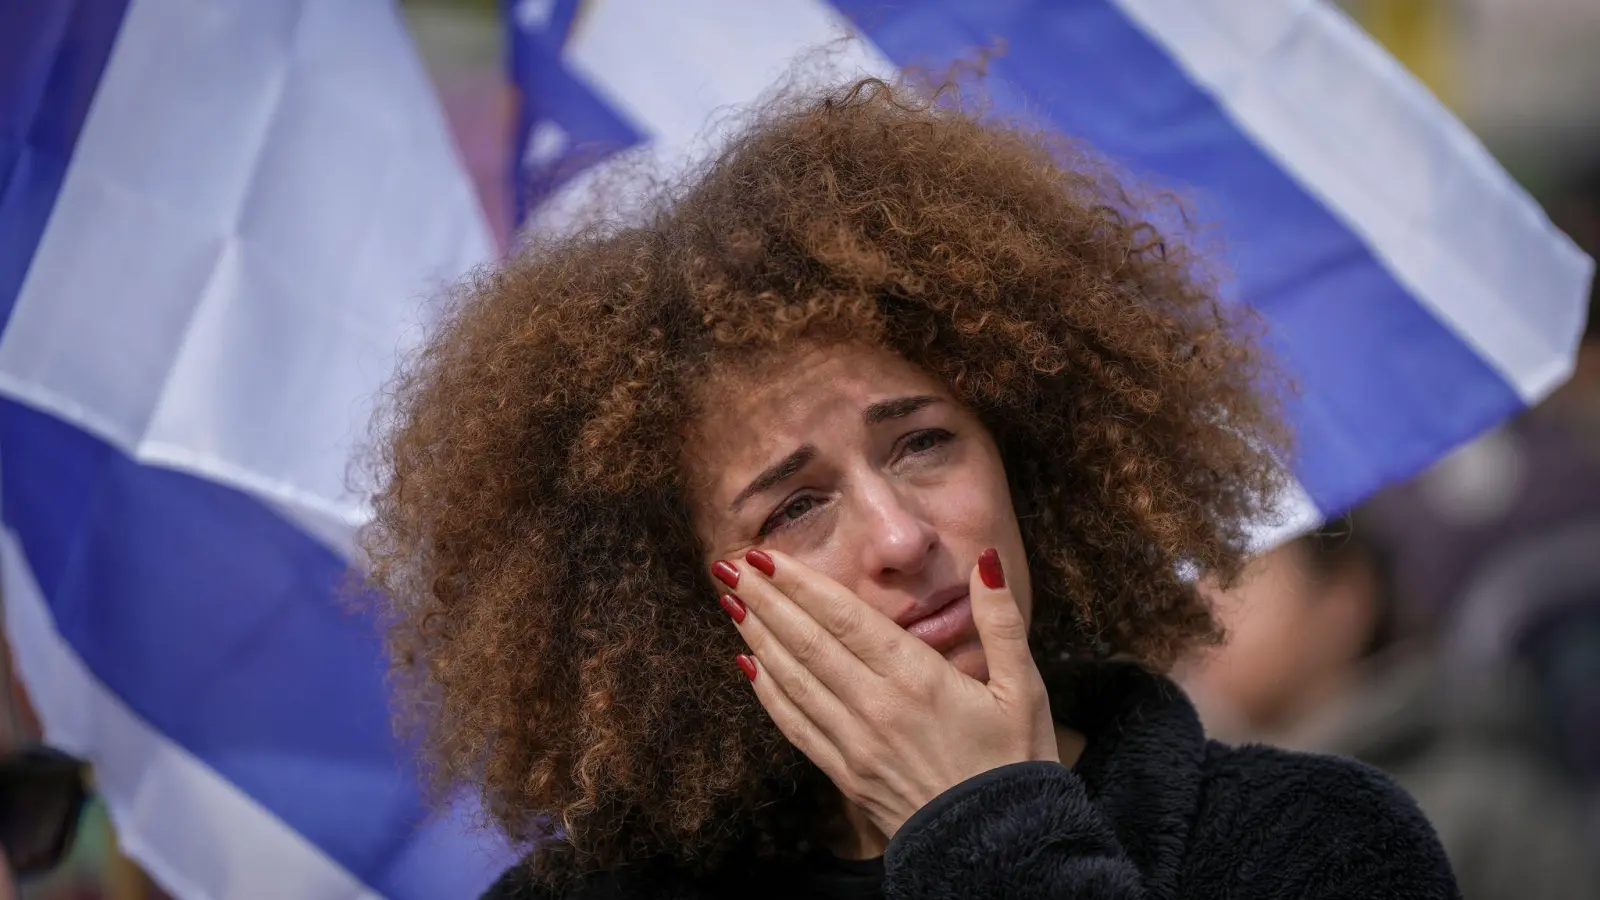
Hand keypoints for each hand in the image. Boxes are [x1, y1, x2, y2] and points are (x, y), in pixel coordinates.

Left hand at [710, 547, 1058, 838]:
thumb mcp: (1024, 687)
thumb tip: (986, 561)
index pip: (844, 618)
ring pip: (793, 680)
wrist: (1001, 848)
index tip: (766, 555)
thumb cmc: (1016, 763)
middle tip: (729, 565)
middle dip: (765, 600)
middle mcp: (876, 707)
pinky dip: (767, 692)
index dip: (800, 584)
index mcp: (917, 678)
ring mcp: (855, 743)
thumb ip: (1002, 621)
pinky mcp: (845, 774)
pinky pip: (796, 726)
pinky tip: (748, 666)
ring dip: (757, 637)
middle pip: (807, 642)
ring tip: (730, 601)